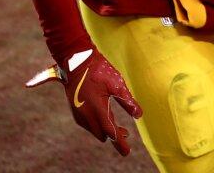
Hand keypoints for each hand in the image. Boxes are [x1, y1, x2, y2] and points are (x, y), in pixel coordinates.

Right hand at [27, 49, 142, 154]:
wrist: (76, 61)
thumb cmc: (99, 70)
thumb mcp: (117, 84)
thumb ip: (128, 101)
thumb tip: (139, 115)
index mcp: (98, 109)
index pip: (111, 132)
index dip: (119, 143)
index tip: (126, 152)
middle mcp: (86, 115)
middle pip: (103, 134)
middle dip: (114, 135)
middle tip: (126, 133)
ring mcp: (79, 114)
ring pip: (95, 131)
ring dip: (105, 130)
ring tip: (118, 127)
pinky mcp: (75, 111)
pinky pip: (88, 125)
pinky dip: (97, 125)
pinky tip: (105, 118)